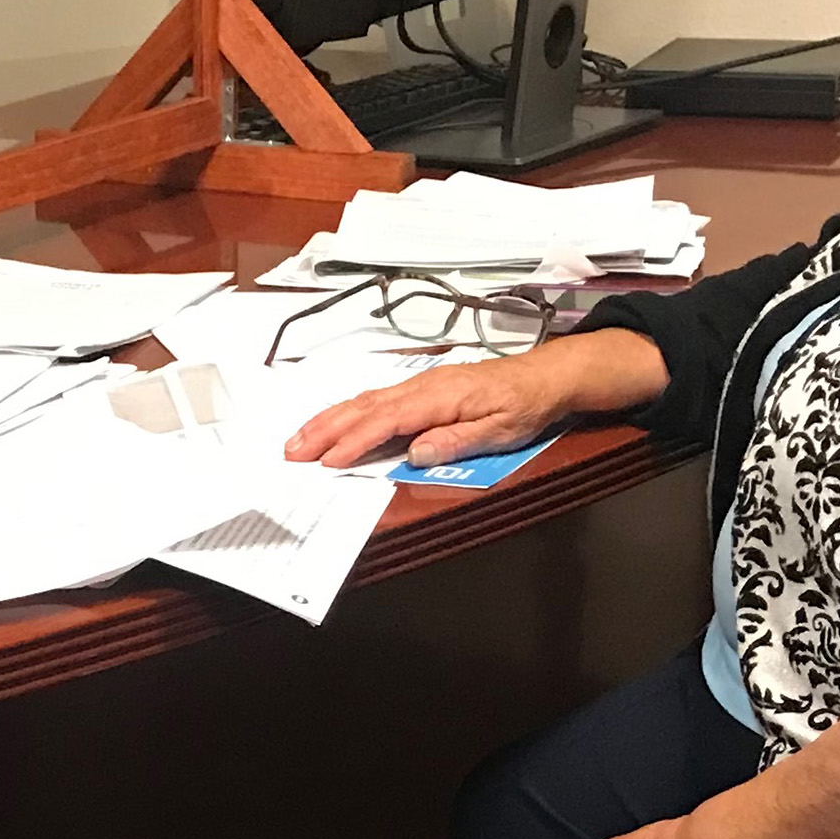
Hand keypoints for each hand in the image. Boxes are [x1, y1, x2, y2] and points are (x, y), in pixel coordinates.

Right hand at [282, 327, 665, 470]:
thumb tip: (415, 452)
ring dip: (329, 420)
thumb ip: (457, 441)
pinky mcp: (421, 389)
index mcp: (440, 397)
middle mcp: (423, 386)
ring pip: (365, 401)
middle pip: (365, 408)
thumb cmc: (526, 404)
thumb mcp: (500, 430)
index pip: (388, 421)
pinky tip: (335, 422)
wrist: (546, 376)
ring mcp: (420, 385)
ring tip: (300, 438)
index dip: (355, 442)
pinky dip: (348, 412)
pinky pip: (376, 399)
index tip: (328, 462)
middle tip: (293, 451)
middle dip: (325, 429)